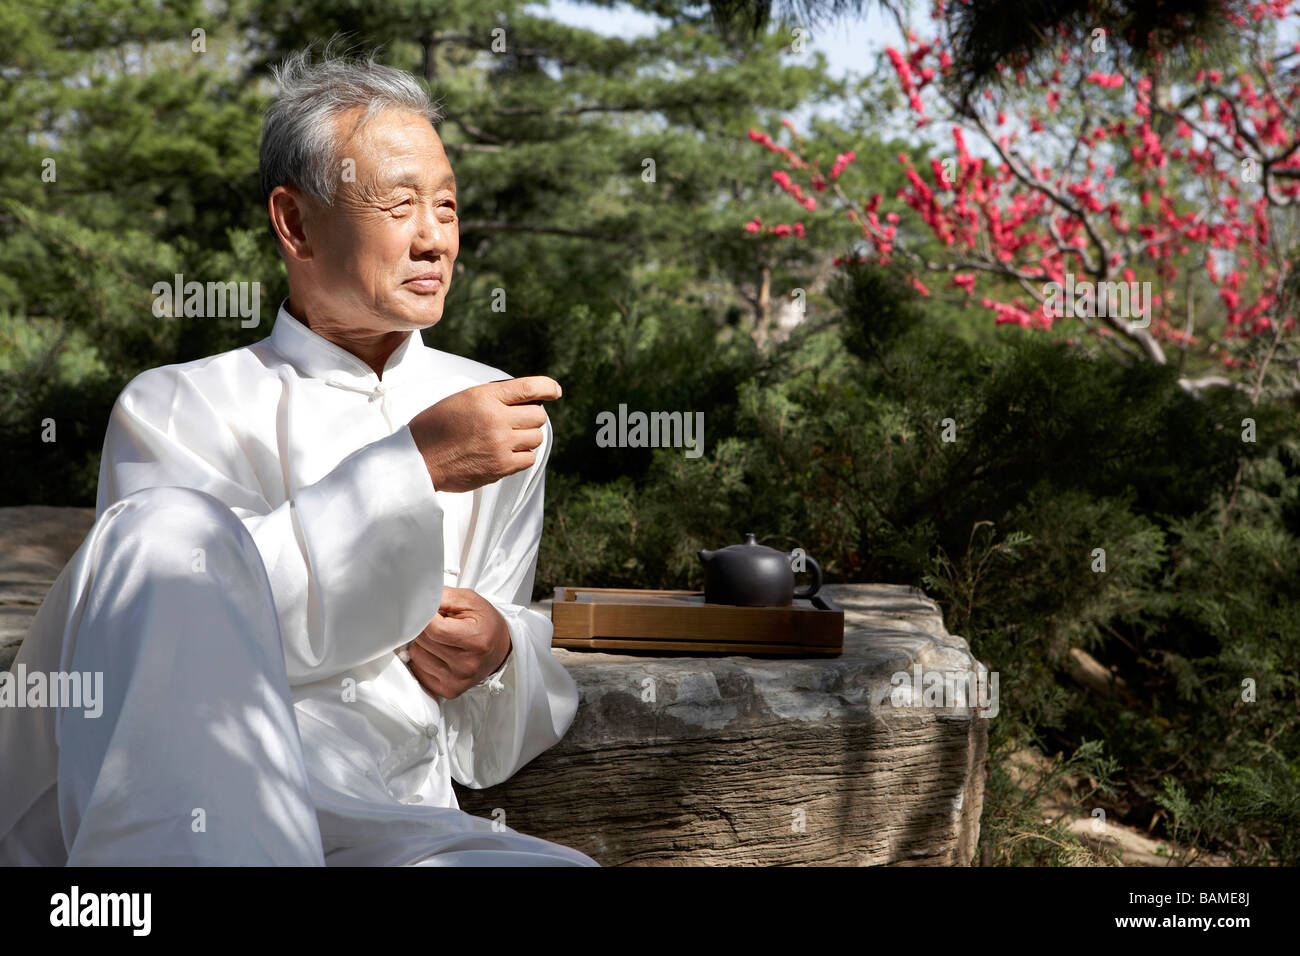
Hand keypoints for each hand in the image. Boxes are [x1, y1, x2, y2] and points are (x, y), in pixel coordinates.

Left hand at [406, 588, 512, 699]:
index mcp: (476, 641)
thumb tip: (416, 602)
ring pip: (416, 655)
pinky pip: (418, 670)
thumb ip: (443, 597)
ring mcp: (457, 681)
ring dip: (423, 644)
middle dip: (425, 627)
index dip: (427, 615)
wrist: (500, 648)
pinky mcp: (448, 691)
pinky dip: (423, 659)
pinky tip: (438, 654)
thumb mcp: (470, 601)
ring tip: (440, 639)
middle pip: (422, 641)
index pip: (433, 628)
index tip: (431, 611)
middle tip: (440, 623)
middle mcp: (467, 665)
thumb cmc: (485, 623)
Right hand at [408, 376, 560, 492]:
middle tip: (516, 423)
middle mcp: (496, 418)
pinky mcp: (501, 466)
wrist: (418, 460)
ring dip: (527, 438)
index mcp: (484, 397)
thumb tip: (520, 400)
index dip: (547, 387)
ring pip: (536, 438)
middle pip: (537, 416)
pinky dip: (521, 456)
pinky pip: (528, 458)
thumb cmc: (434, 429)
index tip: (555, 391)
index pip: (529, 387)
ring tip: (508, 440)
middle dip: (530, 418)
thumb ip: (490, 398)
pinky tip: (506, 454)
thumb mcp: (460, 400)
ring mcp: (501, 444)